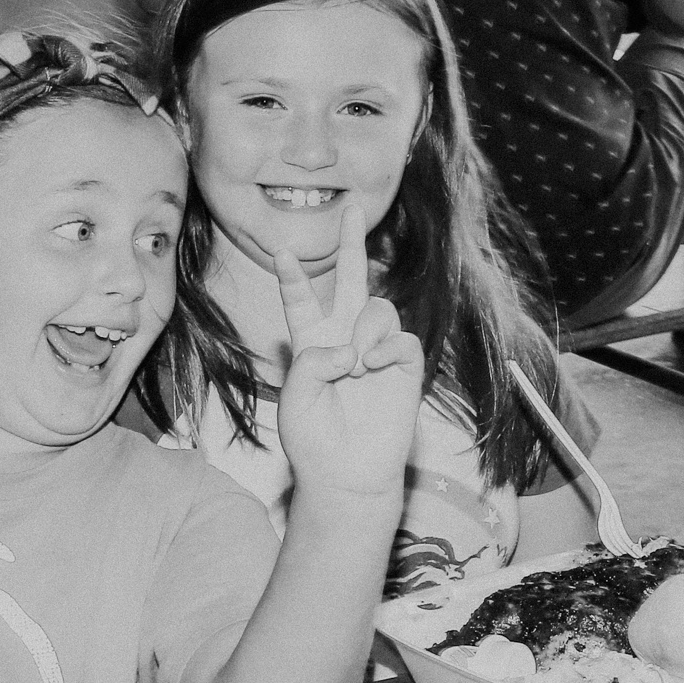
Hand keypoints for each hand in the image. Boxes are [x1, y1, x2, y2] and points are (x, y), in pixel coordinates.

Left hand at [272, 207, 424, 504]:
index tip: (279, 250)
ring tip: (355, 363)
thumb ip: (313, 361)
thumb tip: (351, 348)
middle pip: (352, 279)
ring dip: (366, 329)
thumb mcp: (296, 398)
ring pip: (379, 308)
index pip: (302, 300)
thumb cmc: (314, 441)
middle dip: (352, 242)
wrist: (348, 474)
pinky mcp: (404, 367)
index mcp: (312, 343)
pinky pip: (400, 338)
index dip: (292, 276)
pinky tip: (370, 366)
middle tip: (352, 207)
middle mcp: (346, 338)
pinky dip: (384, 347)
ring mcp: (377, 351)